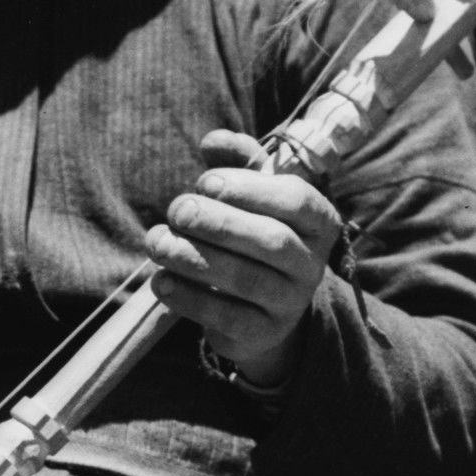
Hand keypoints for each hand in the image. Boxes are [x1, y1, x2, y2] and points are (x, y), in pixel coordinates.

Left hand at [142, 129, 344, 386]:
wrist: (262, 308)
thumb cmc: (252, 234)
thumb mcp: (251, 194)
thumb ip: (237, 160)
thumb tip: (213, 141)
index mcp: (318, 222)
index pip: (297, 201)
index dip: (249, 189)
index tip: (204, 182)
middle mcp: (311, 264)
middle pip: (272, 241)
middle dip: (218, 223)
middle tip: (177, 210)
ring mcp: (291, 303)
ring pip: (245, 279)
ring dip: (193, 257)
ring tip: (157, 242)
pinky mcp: (264, 333)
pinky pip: (227, 317)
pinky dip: (188, 298)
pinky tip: (161, 281)